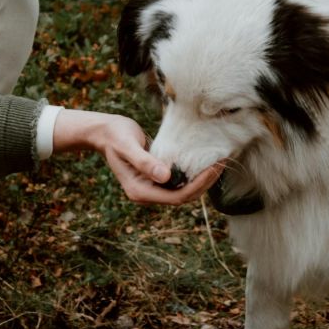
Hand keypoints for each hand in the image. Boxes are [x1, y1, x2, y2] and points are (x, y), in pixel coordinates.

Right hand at [52, 109, 220, 204]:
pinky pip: (180, 182)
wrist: (105, 132)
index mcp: (140, 191)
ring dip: (202, 180)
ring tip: (219, 162)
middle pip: (184, 196)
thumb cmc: (115, 136)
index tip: (214, 169)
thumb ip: (144, 161)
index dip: (198, 185)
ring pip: (184, 191)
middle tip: (223, 163)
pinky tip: (205, 162)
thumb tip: (165, 176)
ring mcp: (152, 188)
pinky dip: (194, 174)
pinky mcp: (157, 179)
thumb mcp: (128, 146)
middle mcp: (147, 194)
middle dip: (205, 183)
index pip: (177, 196)